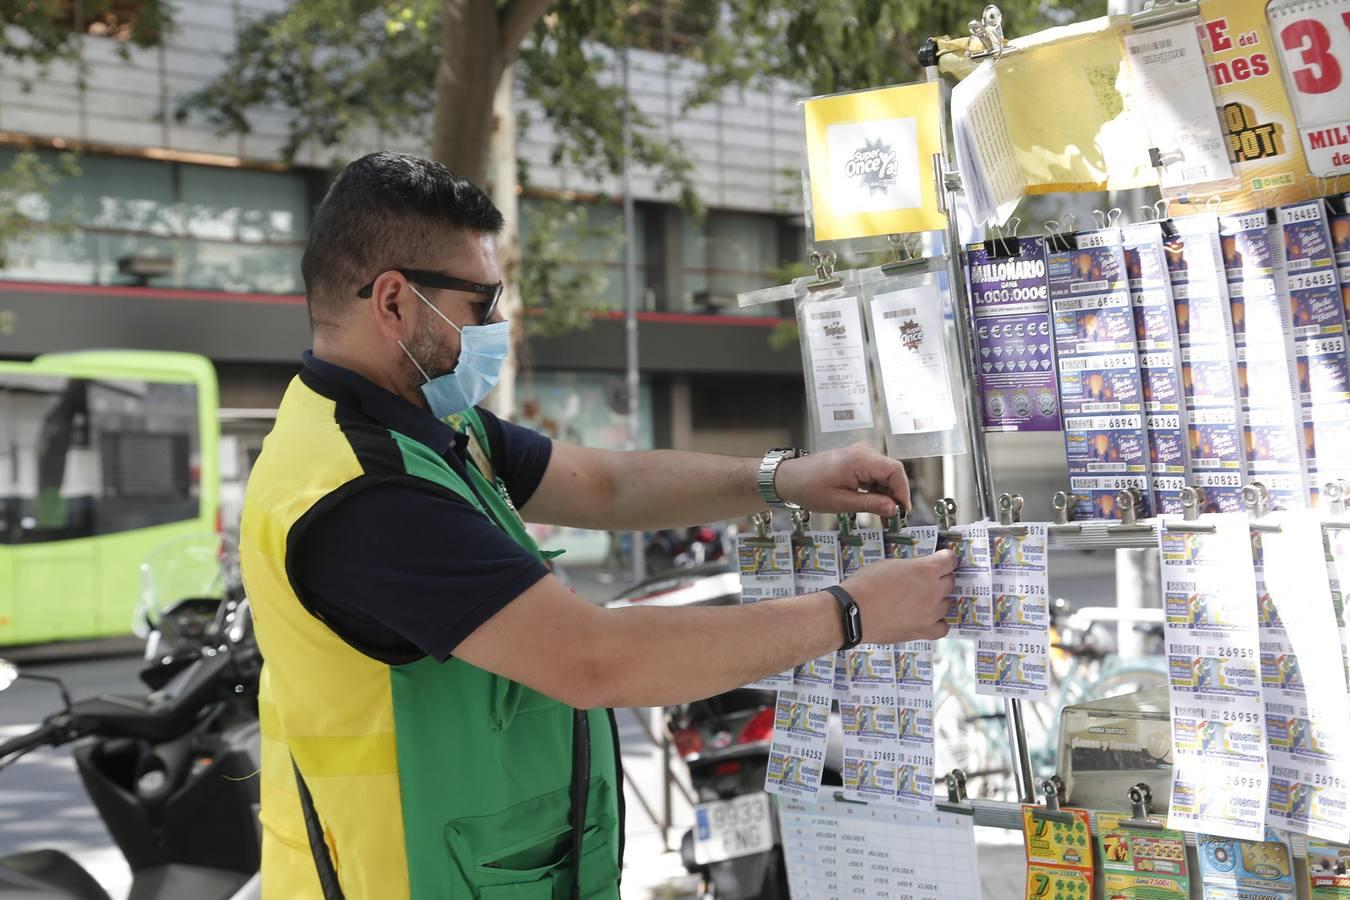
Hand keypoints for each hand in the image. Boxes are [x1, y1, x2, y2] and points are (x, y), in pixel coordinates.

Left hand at [774, 443, 910, 517]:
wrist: (788, 478)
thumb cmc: (809, 489)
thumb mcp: (841, 502)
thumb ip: (870, 504)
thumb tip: (894, 509)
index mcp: (859, 460)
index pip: (895, 470)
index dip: (903, 491)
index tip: (902, 511)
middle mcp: (862, 452)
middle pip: (892, 472)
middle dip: (895, 496)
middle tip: (894, 519)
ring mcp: (859, 455)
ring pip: (885, 474)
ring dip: (886, 495)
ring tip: (884, 518)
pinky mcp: (856, 460)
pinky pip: (874, 474)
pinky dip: (877, 490)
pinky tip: (875, 507)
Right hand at [841, 549, 956, 642]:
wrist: (853, 613)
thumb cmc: (865, 585)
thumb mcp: (889, 565)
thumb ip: (910, 567)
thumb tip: (917, 570)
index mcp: (925, 570)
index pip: (949, 560)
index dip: (946, 558)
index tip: (944, 559)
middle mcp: (933, 591)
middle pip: (950, 582)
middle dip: (940, 579)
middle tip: (926, 581)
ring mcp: (931, 613)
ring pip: (947, 604)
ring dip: (938, 600)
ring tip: (923, 600)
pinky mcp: (924, 631)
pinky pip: (942, 627)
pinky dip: (937, 623)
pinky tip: (927, 619)